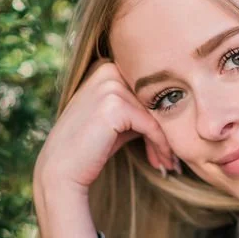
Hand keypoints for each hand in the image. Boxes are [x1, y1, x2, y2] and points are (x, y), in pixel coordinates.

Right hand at [33, 58, 177, 198]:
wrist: (63, 170)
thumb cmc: (92, 147)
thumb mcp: (117, 119)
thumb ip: (138, 107)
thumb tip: (176, 106)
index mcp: (106, 67)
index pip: (149, 89)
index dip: (162, 116)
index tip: (170, 143)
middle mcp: (107, 70)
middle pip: (155, 99)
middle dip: (167, 128)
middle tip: (173, 157)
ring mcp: (109, 85)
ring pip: (156, 113)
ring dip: (166, 141)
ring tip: (170, 163)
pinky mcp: (114, 105)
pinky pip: (151, 125)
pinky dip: (161, 145)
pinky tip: (164, 161)